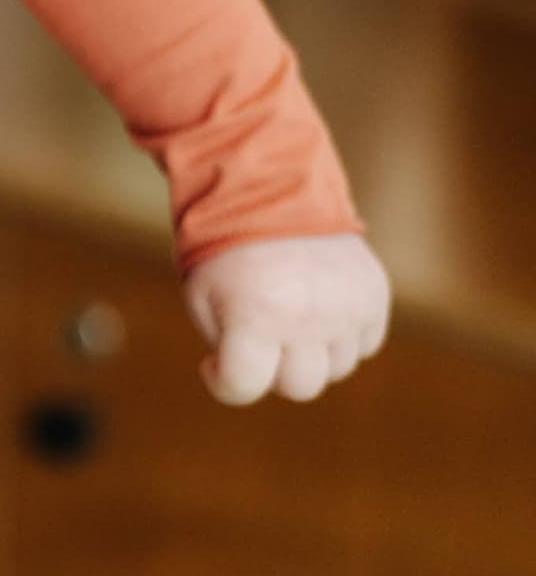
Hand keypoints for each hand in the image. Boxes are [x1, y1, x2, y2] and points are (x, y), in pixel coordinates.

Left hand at [186, 232, 389, 403]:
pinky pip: (364, 344)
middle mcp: (308, 317)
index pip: (245, 385)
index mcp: (256, 315)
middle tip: (257, 335)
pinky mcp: (374, 295)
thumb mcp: (201, 296)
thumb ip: (229, 348)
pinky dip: (342, 336)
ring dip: (310, 353)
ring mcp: (347, 308)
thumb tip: (262, 380)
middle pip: (299, 387)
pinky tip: (318, 305)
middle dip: (272, 369)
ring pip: (336, 369)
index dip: (223, 382)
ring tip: (288, 310)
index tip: (213, 364)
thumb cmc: (226, 248)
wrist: (268, 188)